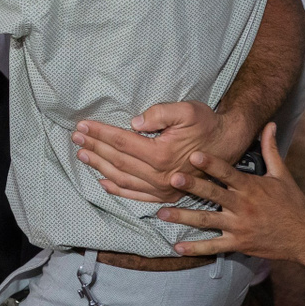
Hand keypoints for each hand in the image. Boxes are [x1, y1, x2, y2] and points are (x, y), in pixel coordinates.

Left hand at [74, 101, 246, 204]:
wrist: (229, 144)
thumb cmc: (206, 124)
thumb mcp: (187, 110)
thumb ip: (160, 113)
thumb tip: (134, 122)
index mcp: (161, 154)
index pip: (121, 142)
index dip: (100, 133)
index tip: (82, 125)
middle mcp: (159, 175)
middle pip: (117, 160)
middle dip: (94, 147)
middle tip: (76, 137)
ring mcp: (162, 188)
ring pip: (122, 179)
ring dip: (99, 166)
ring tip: (83, 155)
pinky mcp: (166, 195)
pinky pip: (136, 195)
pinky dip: (117, 189)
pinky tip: (103, 182)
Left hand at [153, 124, 304, 259]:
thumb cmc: (292, 203)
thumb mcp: (281, 174)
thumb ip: (270, 149)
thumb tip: (270, 124)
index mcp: (251, 187)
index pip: (228, 173)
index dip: (211, 164)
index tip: (194, 154)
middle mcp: (243, 206)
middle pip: (213, 195)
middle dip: (192, 186)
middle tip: (172, 177)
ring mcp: (239, 226)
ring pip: (207, 221)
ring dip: (183, 217)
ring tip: (162, 212)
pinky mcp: (238, 243)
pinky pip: (214, 246)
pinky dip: (195, 248)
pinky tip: (177, 247)